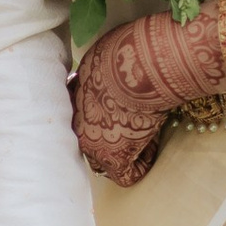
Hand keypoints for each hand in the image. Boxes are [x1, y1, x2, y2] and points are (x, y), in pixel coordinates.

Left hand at [69, 8, 225, 186]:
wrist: (142, 63)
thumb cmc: (126, 51)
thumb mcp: (102, 56)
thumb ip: (96, 73)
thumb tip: (100, 73)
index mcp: (73, 98)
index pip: (82, 115)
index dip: (103, 112)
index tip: (119, 107)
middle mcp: (78, 124)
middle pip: (90, 139)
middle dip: (109, 134)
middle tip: (133, 123)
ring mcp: (94, 144)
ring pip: (105, 160)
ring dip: (125, 150)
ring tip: (146, 131)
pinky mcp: (115, 159)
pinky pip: (128, 174)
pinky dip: (143, 162)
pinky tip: (153, 142)